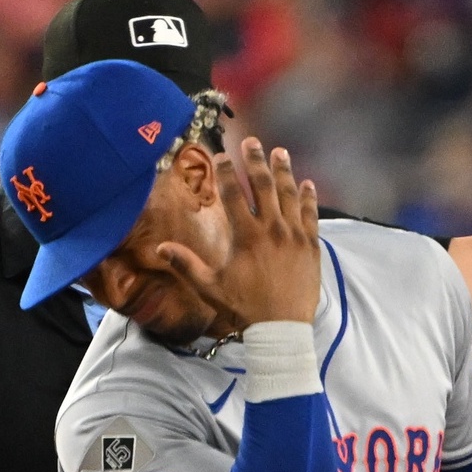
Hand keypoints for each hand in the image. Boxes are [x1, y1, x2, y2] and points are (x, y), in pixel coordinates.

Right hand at [156, 138, 320, 333]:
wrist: (283, 329)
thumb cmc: (245, 309)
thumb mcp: (210, 287)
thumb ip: (186, 265)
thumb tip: (159, 249)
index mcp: (246, 236)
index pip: (233, 195)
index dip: (227, 172)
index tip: (222, 156)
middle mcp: (272, 230)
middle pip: (263, 186)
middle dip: (256, 161)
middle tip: (252, 142)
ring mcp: (294, 236)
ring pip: (289, 195)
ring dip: (284, 171)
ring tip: (279, 153)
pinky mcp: (311, 247)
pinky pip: (311, 215)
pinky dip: (309, 198)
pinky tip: (307, 184)